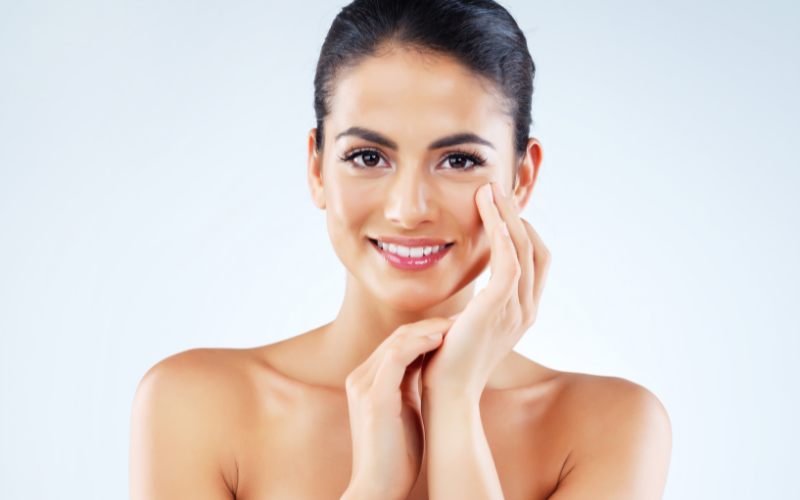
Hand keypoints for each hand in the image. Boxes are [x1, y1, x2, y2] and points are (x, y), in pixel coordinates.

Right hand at [343, 318, 454, 499]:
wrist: (379, 486)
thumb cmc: (396, 454)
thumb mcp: (405, 409)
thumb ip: (410, 384)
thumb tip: (432, 364)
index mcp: (366, 380)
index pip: (395, 343)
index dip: (425, 331)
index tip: (454, 328)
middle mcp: (360, 378)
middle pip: (396, 337)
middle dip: (430, 325)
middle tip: (460, 320)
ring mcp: (363, 386)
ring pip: (397, 342)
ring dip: (428, 330)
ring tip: (455, 326)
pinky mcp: (373, 397)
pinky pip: (396, 358)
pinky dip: (419, 343)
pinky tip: (440, 340)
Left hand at [422, 182, 550, 399]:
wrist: (447, 393)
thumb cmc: (450, 359)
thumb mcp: (470, 324)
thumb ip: (479, 302)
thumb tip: (470, 285)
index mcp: (522, 311)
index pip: (536, 259)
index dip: (522, 229)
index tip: (500, 208)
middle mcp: (527, 309)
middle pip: (535, 248)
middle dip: (516, 215)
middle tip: (495, 188)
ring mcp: (516, 310)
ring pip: (522, 248)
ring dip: (507, 216)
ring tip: (489, 191)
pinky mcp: (497, 309)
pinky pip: (509, 262)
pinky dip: (502, 234)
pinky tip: (488, 214)